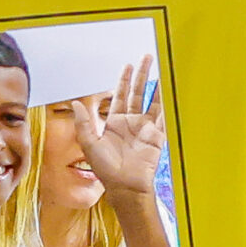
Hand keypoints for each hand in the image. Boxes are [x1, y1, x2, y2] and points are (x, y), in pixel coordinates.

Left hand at [70, 57, 166, 197]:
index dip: (124, 80)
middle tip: (147, 58)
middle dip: (142, 75)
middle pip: (138, 93)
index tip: (128, 66)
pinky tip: (170, 91)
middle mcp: (131, 124)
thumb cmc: (106, 171)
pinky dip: (167, 104)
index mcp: (115, 123)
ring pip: (153, 102)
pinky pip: (163, 117)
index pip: (120, 96)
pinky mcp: (157, 137)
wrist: (125, 187)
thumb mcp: (90, 145)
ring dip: (157, 86)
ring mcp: (145, 130)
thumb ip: (83, 124)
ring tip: (162, 70)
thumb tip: (75, 103)